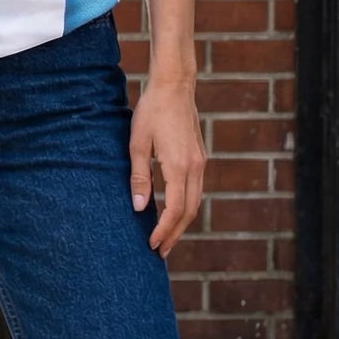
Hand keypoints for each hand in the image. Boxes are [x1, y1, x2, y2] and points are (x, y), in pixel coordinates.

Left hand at [129, 78, 206, 257]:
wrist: (174, 86)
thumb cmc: (152, 112)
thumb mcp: (138, 143)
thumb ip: (139, 176)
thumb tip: (140, 207)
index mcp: (179, 166)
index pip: (175, 210)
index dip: (164, 230)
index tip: (152, 245)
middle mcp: (195, 167)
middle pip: (189, 212)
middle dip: (175, 234)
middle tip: (161, 252)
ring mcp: (200, 162)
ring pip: (195, 202)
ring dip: (182, 223)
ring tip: (167, 237)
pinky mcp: (200, 157)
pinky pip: (196, 189)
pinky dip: (186, 206)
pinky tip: (174, 212)